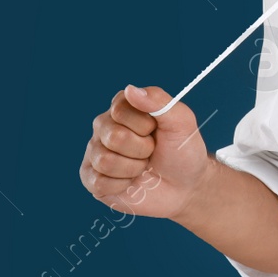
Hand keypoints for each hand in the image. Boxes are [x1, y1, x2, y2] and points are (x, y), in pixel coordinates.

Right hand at [79, 85, 212, 220]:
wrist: (185, 187)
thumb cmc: (182, 151)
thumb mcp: (182, 122)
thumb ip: (159, 101)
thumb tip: (130, 89)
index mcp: (123, 106)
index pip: (120, 111)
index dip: (145, 126)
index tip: (156, 131)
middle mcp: (104, 126)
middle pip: (114, 137)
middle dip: (142, 149)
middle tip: (151, 151)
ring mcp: (96, 152)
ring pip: (105, 161)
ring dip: (133, 168)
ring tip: (142, 166)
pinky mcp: (92, 179)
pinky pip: (98, 183)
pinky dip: (122, 185)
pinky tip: (130, 182)